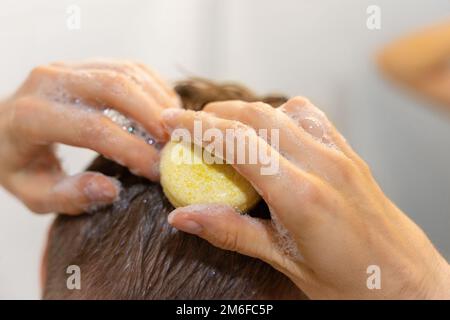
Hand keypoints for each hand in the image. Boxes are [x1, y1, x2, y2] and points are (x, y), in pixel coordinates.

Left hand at [0, 59, 179, 213]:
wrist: (2, 129)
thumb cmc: (20, 164)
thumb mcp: (35, 193)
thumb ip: (70, 196)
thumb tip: (112, 188)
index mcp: (30, 117)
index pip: (93, 129)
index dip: (132, 150)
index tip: (157, 172)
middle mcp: (48, 81)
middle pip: (114, 87)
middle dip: (153, 116)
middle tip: (176, 144)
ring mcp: (66, 67)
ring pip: (125, 71)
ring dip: (157, 99)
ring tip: (174, 129)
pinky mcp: (84, 63)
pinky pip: (128, 66)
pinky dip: (153, 86)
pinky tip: (165, 110)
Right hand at [162, 97, 449, 298]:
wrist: (408, 285)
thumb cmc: (351, 285)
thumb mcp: (284, 263)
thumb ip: (231, 232)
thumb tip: (181, 217)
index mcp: (302, 196)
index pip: (238, 143)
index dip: (197, 128)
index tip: (169, 122)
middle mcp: (323, 165)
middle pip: (257, 116)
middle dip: (215, 114)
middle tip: (188, 127)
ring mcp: (342, 155)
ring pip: (284, 109)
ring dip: (247, 112)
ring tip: (224, 129)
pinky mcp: (351, 154)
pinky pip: (312, 117)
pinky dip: (280, 115)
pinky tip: (270, 134)